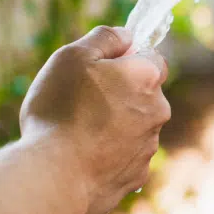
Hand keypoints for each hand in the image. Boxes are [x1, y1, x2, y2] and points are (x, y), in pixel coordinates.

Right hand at [20, 26, 170, 213]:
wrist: (55, 177)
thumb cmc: (61, 111)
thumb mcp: (72, 57)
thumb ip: (104, 39)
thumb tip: (127, 36)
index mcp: (147, 77)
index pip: (152, 59)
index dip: (127, 60)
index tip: (101, 69)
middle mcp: (158, 111)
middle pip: (142, 95)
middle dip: (119, 95)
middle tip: (80, 102)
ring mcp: (149, 146)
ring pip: (134, 127)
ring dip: (113, 126)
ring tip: (75, 133)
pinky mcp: (137, 176)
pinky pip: (124, 157)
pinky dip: (107, 155)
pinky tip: (81, 158)